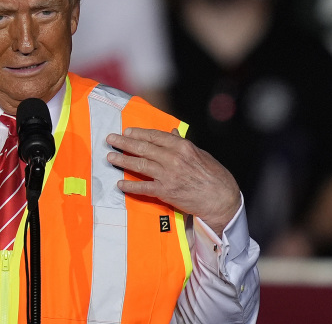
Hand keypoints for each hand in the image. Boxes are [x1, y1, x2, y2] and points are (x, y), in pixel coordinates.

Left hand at [106, 127, 239, 236]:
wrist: (221, 199)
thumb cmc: (213, 176)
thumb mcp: (200, 154)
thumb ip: (183, 143)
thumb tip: (171, 132)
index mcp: (182, 147)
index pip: (155, 136)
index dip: (138, 133)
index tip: (127, 131)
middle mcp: (173, 159)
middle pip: (143, 148)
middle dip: (124, 143)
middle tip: (111, 139)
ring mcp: (168, 175)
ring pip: (140, 165)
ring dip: (122, 160)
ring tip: (110, 157)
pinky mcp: (165, 192)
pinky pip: (143, 187)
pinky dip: (130, 186)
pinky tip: (120, 183)